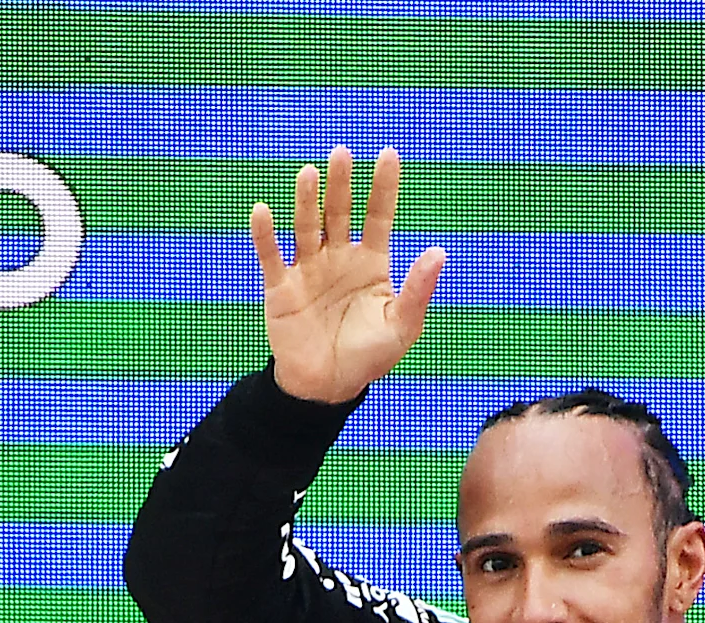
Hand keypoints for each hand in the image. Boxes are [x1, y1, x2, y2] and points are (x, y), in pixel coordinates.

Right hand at [249, 144, 447, 403]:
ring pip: (307, 226)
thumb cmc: (368, 358)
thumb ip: (418, 290)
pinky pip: (272, 256)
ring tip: (310, 173)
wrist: (327, 388)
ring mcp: (309, 269)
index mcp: (371, 263)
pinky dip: (266, 234)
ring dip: (307, 200)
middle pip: (340, 211)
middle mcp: (338, 258)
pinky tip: (264, 211)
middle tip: (341, 153)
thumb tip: (440, 251)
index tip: (388, 154)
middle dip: (341, 183)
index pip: (378, 215)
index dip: (383, 186)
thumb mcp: (402, 327)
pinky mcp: (281, 287)